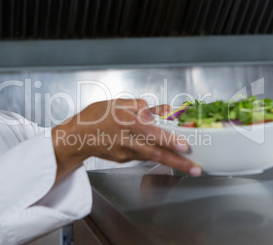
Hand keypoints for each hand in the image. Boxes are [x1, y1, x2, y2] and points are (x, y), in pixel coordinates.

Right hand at [51, 99, 200, 181]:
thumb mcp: (119, 104)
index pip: (150, 133)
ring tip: (189, 165)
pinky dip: (154, 155)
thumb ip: (142, 107)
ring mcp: (125, 153)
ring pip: (152, 157)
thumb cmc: (95, 117)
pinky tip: (161, 152)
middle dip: (178, 163)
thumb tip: (163, 109)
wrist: (76, 138)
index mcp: (126, 123)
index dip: (168, 140)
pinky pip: (142, 156)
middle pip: (155, 154)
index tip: (184, 146)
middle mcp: (126, 141)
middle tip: (196, 169)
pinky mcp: (124, 160)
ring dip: (171, 162)